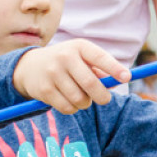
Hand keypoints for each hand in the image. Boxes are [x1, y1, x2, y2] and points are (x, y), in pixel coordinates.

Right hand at [13, 39, 130, 113]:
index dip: (114, 68)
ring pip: (80, 99)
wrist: (30, 66)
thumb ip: (101, 69)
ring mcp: (53, 73)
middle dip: (102, 96)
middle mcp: (65, 57)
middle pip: (91, 84)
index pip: (100, 57)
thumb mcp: (83, 59)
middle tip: (104, 99)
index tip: (127, 78)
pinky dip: (73, 109)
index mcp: (79, 46)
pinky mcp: (44, 90)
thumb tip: (117, 81)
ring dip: (86, 103)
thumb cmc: (67, 63)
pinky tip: (69, 100)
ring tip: (82, 97)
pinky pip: (68, 108)